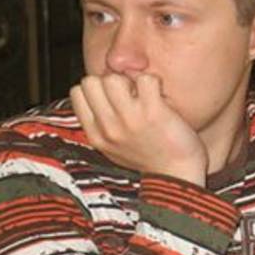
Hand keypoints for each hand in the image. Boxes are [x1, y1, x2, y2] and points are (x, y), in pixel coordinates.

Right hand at [71, 73, 208, 186]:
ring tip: (142, 95)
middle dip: (109, 81)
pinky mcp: (153, 112)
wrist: (177, 176)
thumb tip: (97, 90)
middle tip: (128, 95)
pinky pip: (145, 79)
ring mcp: (130, 119)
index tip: (113, 98)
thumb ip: (102, 122)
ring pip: (112, 78)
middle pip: (91, 81)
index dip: (97, 88)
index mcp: (96, 135)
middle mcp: (108, 127)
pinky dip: (153, 82)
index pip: (77, 92)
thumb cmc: (148, 158)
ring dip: (129, 80)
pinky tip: (158, 97)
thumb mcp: (113, 146)